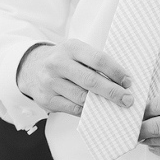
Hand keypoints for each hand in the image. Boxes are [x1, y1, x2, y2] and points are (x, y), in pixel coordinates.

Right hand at [16, 39, 133, 116]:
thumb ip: (94, 62)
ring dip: (101, 104)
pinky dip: (88, 111)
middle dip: (113, 92)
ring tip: (115, 106)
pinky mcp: (47, 99)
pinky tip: (97, 111)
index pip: (98, 59)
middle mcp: (58, 63)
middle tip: (127, 100)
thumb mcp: (76, 51)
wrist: (31, 68)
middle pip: (91, 80)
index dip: (116, 71)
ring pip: (82, 97)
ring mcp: (50, 82)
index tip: (128, 82)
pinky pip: (73, 109)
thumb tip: (121, 81)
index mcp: (70, 48)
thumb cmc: (62, 60)